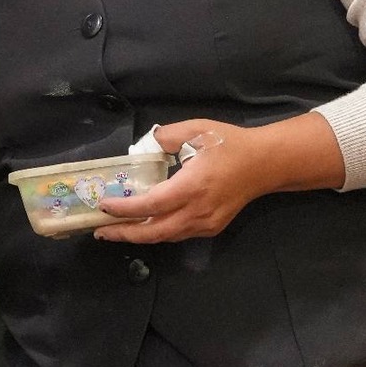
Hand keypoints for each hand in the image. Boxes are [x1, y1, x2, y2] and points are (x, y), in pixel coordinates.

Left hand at [94, 113, 346, 244]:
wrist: (266, 164)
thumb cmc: (230, 144)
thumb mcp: (197, 129)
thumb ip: (167, 136)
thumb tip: (146, 145)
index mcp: (193, 186)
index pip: (151, 205)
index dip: (124, 209)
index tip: (103, 205)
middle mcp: (198, 210)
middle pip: (154, 232)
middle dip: (124, 234)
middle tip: (99, 230)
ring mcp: (206, 223)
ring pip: (165, 236)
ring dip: (138, 235)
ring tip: (114, 230)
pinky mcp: (211, 228)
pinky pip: (178, 234)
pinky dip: (157, 232)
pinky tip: (142, 226)